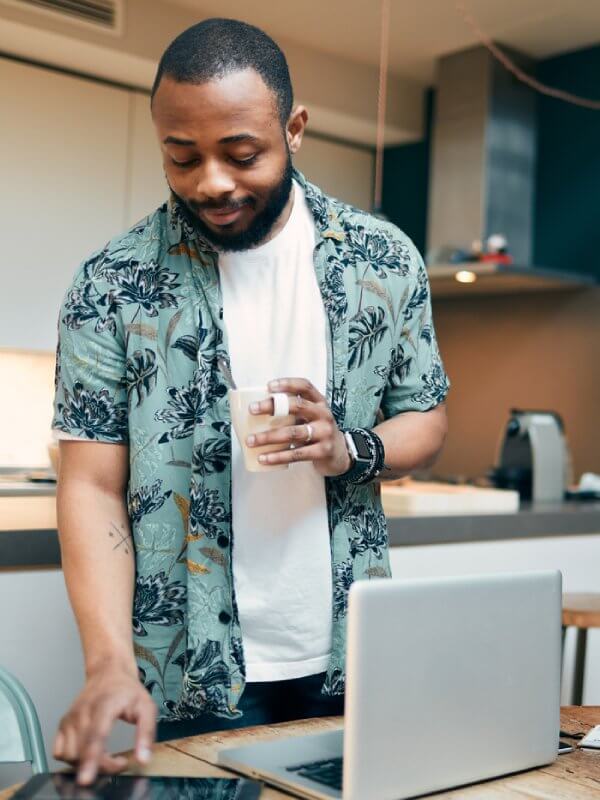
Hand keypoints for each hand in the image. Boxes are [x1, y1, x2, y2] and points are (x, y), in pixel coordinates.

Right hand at [53, 660, 156, 784]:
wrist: (109, 672)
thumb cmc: (127, 691)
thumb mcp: (147, 708)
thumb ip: (146, 733)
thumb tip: (143, 760)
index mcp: (104, 705)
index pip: (94, 736)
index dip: (90, 759)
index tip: (87, 779)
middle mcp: (82, 712)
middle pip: (82, 751)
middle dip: (100, 766)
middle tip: (118, 762)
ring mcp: (70, 718)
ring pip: (69, 755)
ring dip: (87, 764)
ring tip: (105, 755)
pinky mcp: (63, 724)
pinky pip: (59, 752)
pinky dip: (72, 759)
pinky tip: (88, 752)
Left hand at [247, 378, 351, 476]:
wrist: (340, 455)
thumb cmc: (318, 432)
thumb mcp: (310, 417)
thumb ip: (293, 412)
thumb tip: (258, 412)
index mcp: (319, 402)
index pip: (305, 386)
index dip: (287, 384)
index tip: (269, 386)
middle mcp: (323, 414)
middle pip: (297, 406)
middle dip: (272, 406)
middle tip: (252, 409)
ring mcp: (324, 433)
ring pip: (293, 433)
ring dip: (268, 436)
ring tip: (251, 440)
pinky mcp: (322, 451)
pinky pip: (296, 454)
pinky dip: (277, 456)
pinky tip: (264, 458)